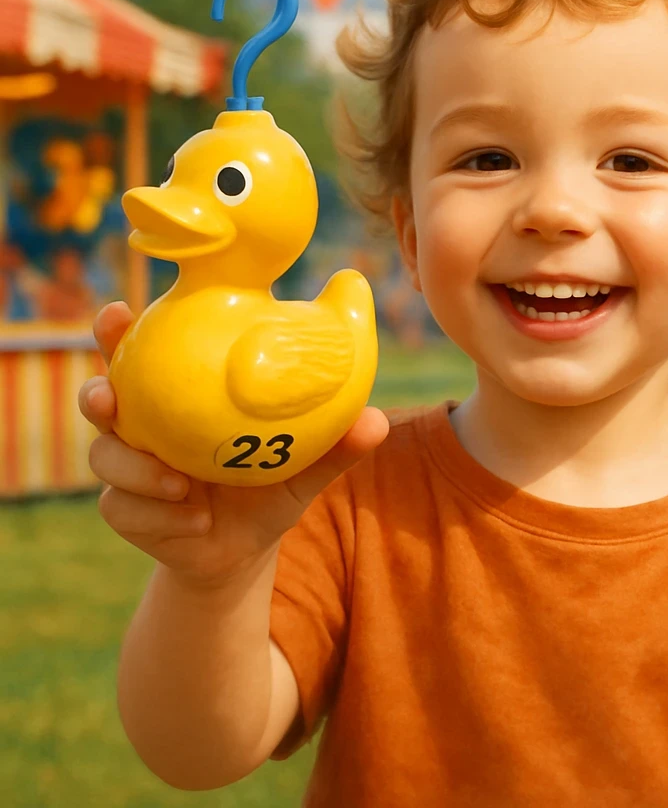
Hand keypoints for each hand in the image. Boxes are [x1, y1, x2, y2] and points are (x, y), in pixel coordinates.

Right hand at [79, 302, 389, 585]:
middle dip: (97, 390)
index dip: (119, 331)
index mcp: (180, 394)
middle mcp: (145, 424)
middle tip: (112, 397)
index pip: (141, 351)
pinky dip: (157, 515)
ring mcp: (129, 469)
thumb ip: (336, 443)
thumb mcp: (305, 464)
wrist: (245, 548)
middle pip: (101, 396)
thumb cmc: (271, 484)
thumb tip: (376, 421)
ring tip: (180, 483)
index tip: (122, 313)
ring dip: (136, 469)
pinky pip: (124, 509)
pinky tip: (194, 521)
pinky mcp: (126, 510)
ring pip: (106, 458)